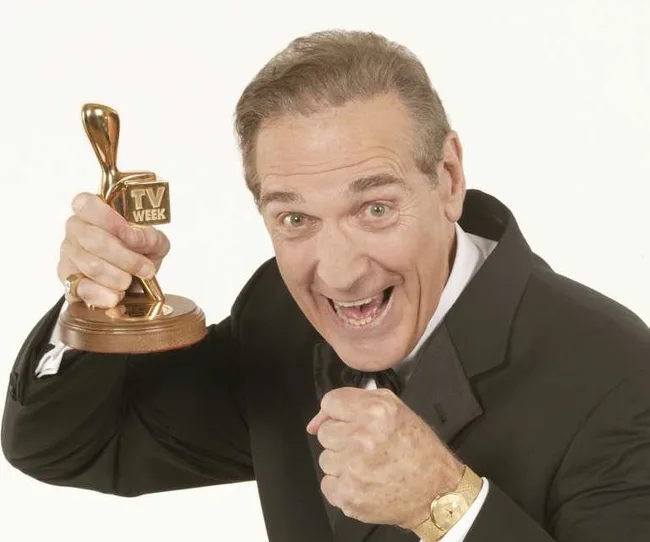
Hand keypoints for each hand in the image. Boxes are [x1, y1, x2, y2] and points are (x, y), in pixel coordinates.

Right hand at [57, 192, 169, 307]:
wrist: (137, 281)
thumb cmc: (141, 252)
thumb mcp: (154, 241)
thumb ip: (148, 235)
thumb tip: (132, 236)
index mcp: (92, 210)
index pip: (86, 204)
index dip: (108, 218)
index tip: (128, 233)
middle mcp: (75, 229)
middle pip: (93, 240)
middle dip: (125, 258)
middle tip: (145, 269)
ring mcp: (68, 255)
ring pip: (91, 266)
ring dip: (119, 277)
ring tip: (132, 281)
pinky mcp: (68, 282)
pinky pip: (83, 289)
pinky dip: (105, 295)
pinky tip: (117, 295)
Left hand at [307, 387, 463, 528]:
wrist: (436, 492)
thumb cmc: (418, 451)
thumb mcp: (395, 409)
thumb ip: (355, 401)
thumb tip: (318, 418)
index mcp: (375, 412)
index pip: (330, 403)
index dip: (339, 413)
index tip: (349, 422)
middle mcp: (363, 438)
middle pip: (325, 432)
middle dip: (342, 439)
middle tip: (365, 447)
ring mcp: (353, 469)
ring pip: (325, 459)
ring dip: (342, 463)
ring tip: (367, 466)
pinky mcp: (349, 495)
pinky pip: (327, 484)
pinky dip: (341, 485)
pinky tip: (362, 482)